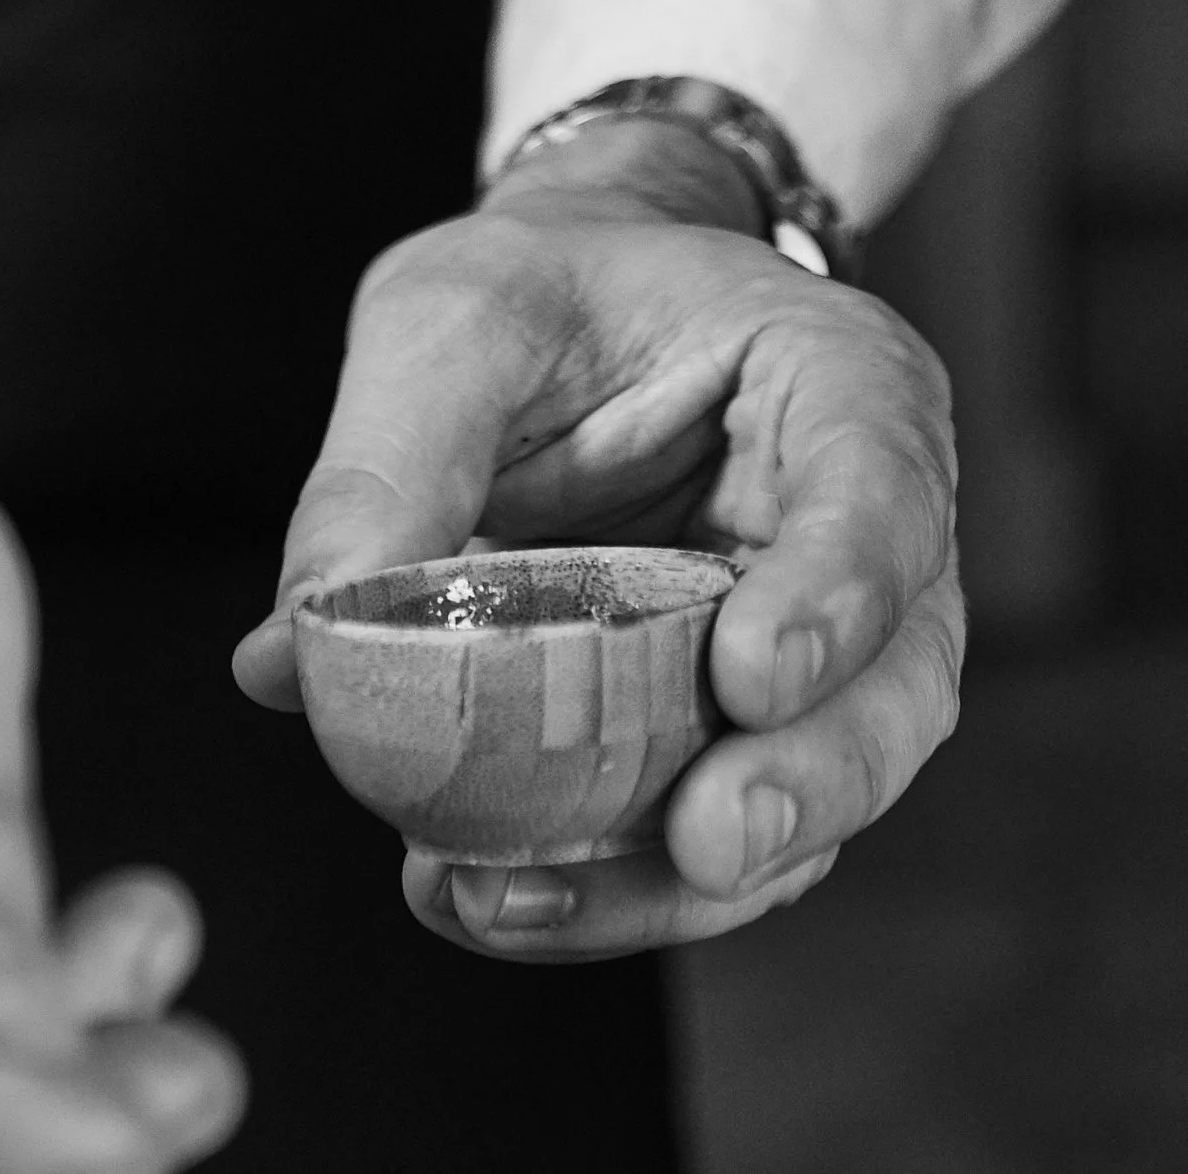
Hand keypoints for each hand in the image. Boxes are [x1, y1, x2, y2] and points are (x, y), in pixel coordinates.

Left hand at [232, 122, 961, 961]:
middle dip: (804, 782)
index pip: (879, 491)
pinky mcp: (744, 736)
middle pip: (895, 684)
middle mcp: (866, 529)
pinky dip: (616, 888)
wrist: (568, 310)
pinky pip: (716, 840)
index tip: (748, 678)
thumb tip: (292, 653)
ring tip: (520, 898)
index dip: (834, 596)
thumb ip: (389, 462)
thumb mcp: (453, 319)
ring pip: (815, 796)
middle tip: (701, 841)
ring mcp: (825, 649)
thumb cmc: (539, 289)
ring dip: (685, 881)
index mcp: (838, 379)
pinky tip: (494, 898)